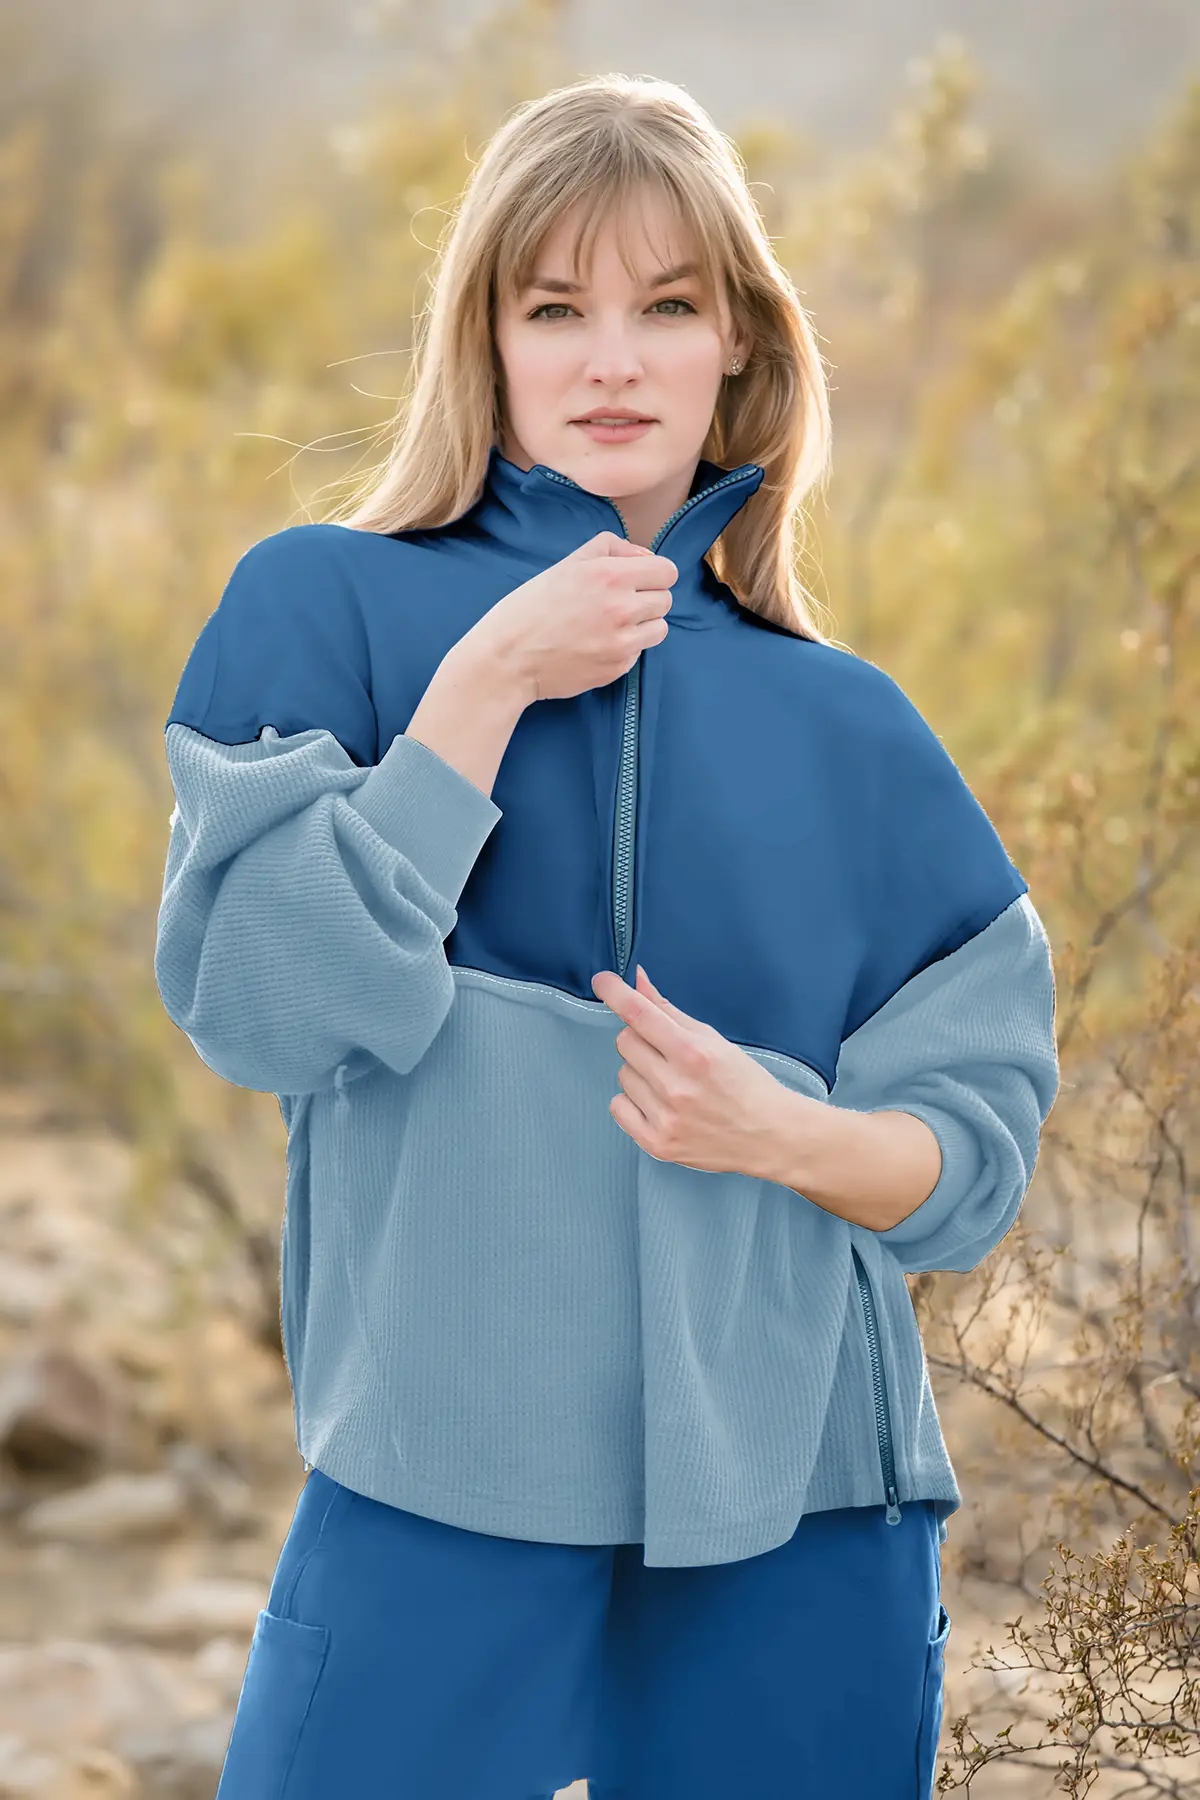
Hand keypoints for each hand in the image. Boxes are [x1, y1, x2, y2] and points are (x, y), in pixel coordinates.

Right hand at [482, 532, 676, 705]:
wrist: (509, 658)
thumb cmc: (532, 607)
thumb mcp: (567, 564)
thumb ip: (611, 549)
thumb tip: (646, 557)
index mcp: (609, 575)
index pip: (668, 571)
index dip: (655, 574)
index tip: (640, 580)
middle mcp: (621, 608)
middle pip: (666, 600)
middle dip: (648, 599)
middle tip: (619, 603)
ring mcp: (622, 642)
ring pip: (660, 628)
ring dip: (643, 625)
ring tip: (612, 625)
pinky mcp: (618, 667)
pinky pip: (640, 652)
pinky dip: (626, 648)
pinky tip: (598, 644)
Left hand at [590, 963, 786, 1174]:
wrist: (769, 1135)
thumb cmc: (745, 1084)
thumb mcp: (714, 1040)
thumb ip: (669, 1011)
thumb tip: (638, 981)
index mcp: (694, 1053)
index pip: (640, 1014)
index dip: (615, 992)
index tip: (602, 981)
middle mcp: (677, 1086)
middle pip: (625, 1042)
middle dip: (641, 1040)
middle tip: (666, 1053)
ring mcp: (665, 1117)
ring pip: (622, 1074)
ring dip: (640, 1073)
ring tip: (671, 1084)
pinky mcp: (657, 1143)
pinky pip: (618, 1106)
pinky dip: (632, 1102)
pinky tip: (658, 1104)